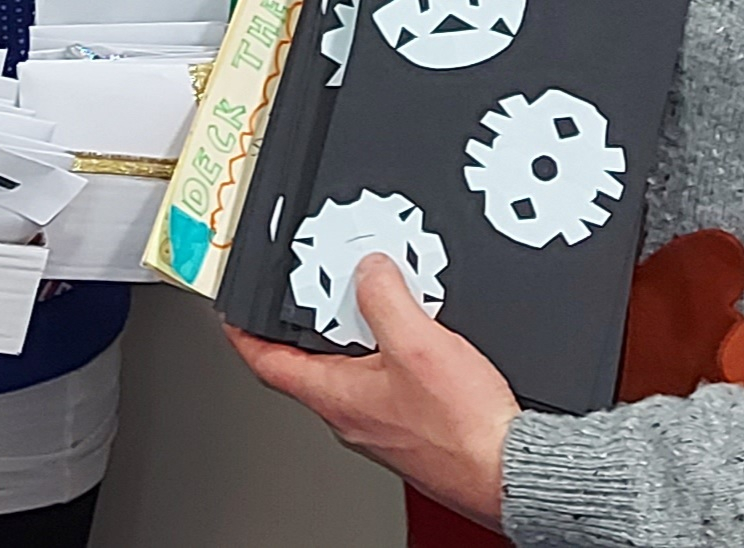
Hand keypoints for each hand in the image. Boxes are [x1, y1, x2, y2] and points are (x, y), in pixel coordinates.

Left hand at [225, 255, 520, 526]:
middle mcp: (350, 415)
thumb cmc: (463, 430)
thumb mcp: (416, 343)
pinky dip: (389, 351)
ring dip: (356, 333)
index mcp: (335, 397)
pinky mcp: (411, 427)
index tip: (232, 312)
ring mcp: (379, 424)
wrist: (511, 472)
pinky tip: (416, 337)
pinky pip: (385, 380)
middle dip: (310, 320)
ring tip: (373, 298)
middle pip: (309, 361)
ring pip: (351, 369)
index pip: (266, 362)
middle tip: (314, 284)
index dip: (244, 332)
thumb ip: (385, 298)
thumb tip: (369, 270)